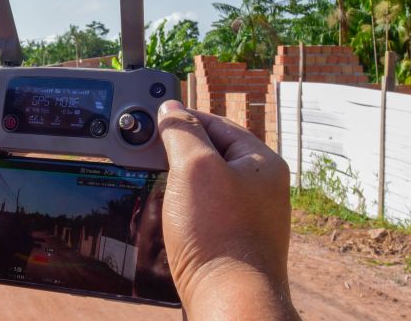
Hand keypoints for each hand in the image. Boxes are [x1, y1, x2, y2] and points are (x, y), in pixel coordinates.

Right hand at [157, 101, 297, 319]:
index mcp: (262, 163)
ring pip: (208, 183)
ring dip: (180, 179)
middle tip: (149, 149)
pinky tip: (170, 214)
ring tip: (155, 180)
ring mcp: (250, 217)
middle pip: (213, 153)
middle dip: (179, 150)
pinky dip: (185, 206)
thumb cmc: (218, 235)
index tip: (155, 118)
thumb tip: (171, 109)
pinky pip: (207, 211)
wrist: (229, 300)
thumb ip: (181, 132)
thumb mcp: (193, 168)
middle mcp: (261, 188)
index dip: (184, 118)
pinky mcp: (235, 241)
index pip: (218, 124)